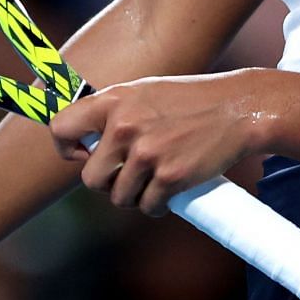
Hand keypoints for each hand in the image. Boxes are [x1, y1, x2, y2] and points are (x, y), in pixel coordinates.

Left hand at [49, 70, 268, 217]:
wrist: (238, 108)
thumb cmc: (191, 100)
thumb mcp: (144, 92)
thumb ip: (115, 112)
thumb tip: (86, 140)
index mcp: (114, 100)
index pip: (61, 127)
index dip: (67, 149)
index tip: (83, 155)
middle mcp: (124, 126)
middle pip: (90, 178)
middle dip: (108, 183)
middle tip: (128, 174)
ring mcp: (147, 153)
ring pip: (119, 198)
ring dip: (134, 197)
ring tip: (152, 181)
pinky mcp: (169, 176)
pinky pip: (147, 207)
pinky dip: (156, 206)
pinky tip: (168, 192)